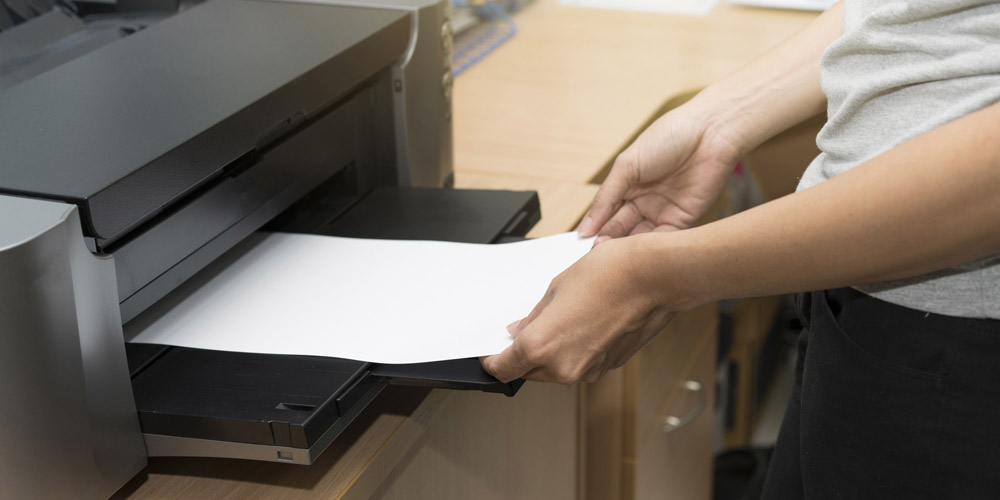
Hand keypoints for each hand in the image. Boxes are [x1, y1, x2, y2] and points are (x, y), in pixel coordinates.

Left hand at [481, 236, 674, 384]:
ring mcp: (589, 370)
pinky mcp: (609, 367)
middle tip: (528, 329)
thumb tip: (519, 332)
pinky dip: (577, 350)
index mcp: (541, 347)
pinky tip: (585, 323)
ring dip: (553, 353)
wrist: (654, 277)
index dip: (492, 362)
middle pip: (530, 372)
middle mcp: (563, 367)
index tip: (489, 355)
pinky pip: (582, 364)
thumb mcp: (555, 288)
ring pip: (557, 370)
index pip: (504, 369)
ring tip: (565, 318)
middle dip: (524, 355)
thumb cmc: (608, 275)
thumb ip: (533, 317)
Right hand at [578, 101, 742, 242]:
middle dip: (608, 241)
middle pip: (621, 228)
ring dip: (626, 249)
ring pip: (640, 238)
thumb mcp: (627, 165)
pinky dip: (649, 248)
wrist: (710, 132)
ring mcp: (663, 211)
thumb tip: (585, 227)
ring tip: (612, 257)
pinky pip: (664, 239)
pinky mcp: (684, 219)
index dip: (594, 228)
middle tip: (595, 255)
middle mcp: (644, 201)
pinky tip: (635, 254)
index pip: (606, 213)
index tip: (581, 244)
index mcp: (628, 185)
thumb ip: (605, 197)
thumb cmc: (668, 137)